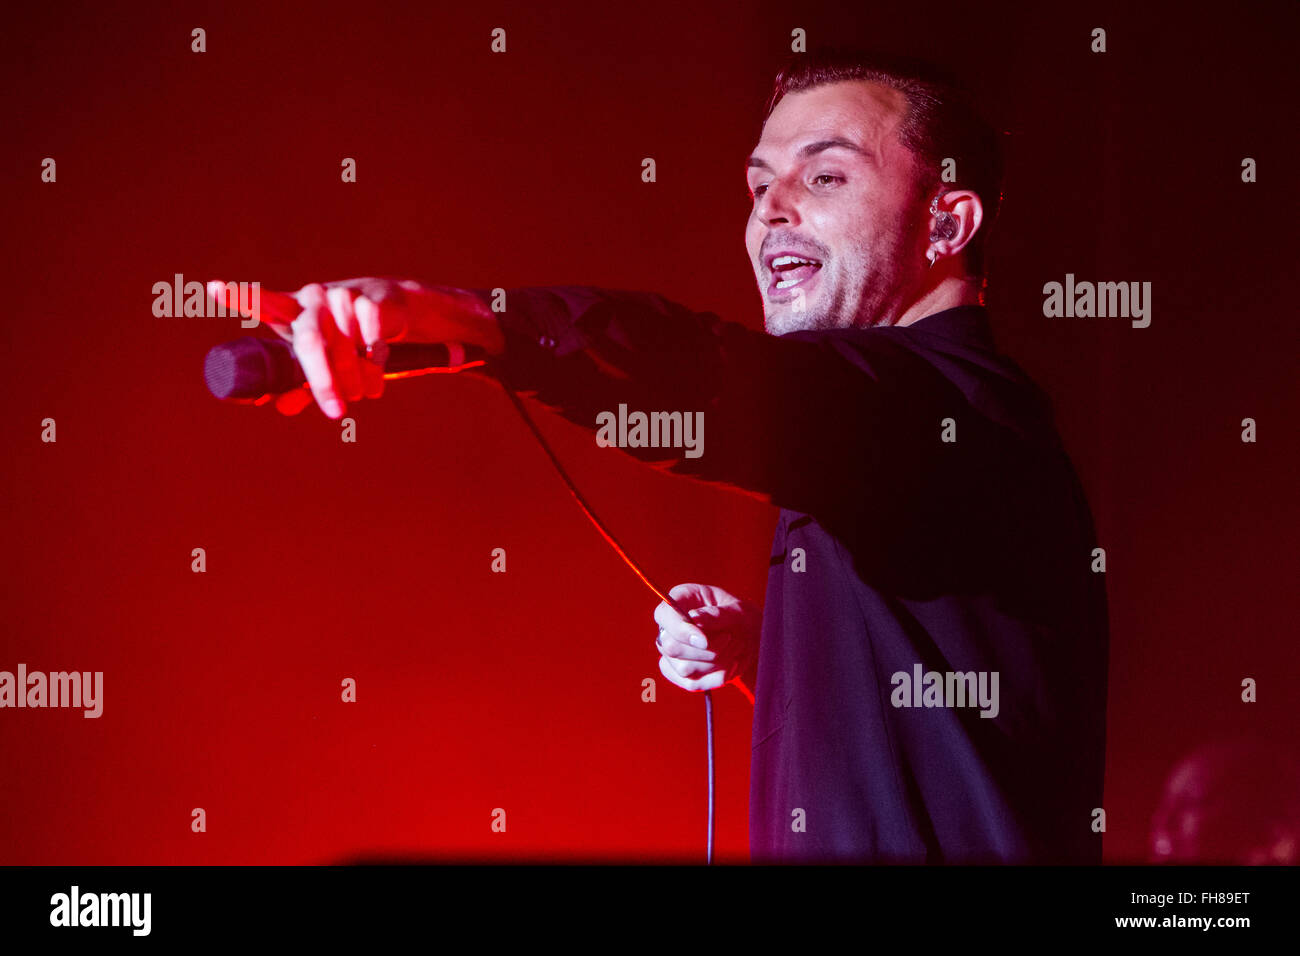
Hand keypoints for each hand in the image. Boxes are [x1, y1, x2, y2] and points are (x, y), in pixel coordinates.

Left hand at [206, 277, 503, 417]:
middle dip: (323, 382)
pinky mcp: (371, 299)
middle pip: (311, 342)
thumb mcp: (319, 361)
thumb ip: (298, 385)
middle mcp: (312, 299)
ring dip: (358, 379)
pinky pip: (372, 342)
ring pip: (347, 347)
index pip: (261, 302)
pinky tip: (378, 366)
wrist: (390, 311)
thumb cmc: (342, 339)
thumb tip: (282, 407)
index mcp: (290, 311)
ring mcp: (341, 296)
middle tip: (335, 411)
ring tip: (364, 392)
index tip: (213, 288)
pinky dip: (376, 363)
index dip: (239, 297)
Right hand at [653, 583, 759, 702]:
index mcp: (681, 599)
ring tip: (735, 647)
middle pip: (671, 647)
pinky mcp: (680, 673)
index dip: (680, 630)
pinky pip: (692, 684)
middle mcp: (670, 626)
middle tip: (730, 638)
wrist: (753, 640)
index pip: (664, 615)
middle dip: (707, 650)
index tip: (704, 641)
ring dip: (716, 662)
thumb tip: (695, 619)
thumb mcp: (738, 611)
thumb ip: (717, 614)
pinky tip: (730, 664)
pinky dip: (716, 677)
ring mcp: (672, 652)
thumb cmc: (743, 618)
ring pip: (684, 668)